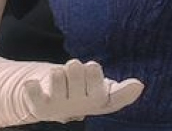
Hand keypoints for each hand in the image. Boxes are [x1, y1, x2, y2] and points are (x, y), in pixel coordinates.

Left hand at [19, 59, 141, 122]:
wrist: (49, 105)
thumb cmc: (80, 91)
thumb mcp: (101, 89)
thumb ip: (119, 89)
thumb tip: (139, 85)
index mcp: (100, 101)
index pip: (112, 95)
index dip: (114, 85)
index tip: (115, 75)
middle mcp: (82, 107)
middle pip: (83, 69)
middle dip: (77, 64)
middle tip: (74, 72)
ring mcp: (61, 107)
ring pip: (58, 73)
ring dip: (57, 71)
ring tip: (58, 79)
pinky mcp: (40, 107)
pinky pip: (33, 89)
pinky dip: (32, 85)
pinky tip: (34, 85)